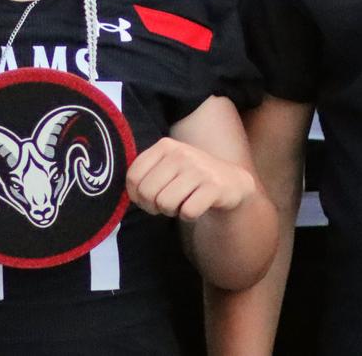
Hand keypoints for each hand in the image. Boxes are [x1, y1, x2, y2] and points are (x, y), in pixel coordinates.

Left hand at [127, 137, 259, 220]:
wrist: (231, 181)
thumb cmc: (190, 178)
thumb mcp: (167, 166)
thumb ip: (145, 174)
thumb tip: (129, 193)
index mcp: (165, 146)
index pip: (133, 177)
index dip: (136, 195)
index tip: (149, 198)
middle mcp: (181, 153)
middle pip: (147, 193)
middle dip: (154, 206)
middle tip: (168, 203)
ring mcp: (199, 168)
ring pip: (165, 204)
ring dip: (172, 211)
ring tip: (183, 202)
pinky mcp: (214, 186)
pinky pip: (187, 212)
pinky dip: (189, 216)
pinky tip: (197, 206)